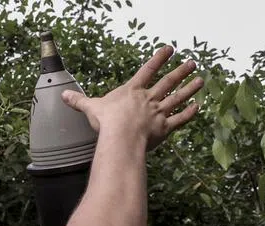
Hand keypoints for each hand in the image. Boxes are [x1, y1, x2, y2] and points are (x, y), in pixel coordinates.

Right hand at [61, 46, 202, 150]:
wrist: (121, 138)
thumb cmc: (107, 123)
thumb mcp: (91, 108)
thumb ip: (79, 101)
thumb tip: (63, 95)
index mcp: (132, 91)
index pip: (147, 70)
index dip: (159, 59)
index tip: (169, 49)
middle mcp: (148, 99)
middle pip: (167, 82)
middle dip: (180, 71)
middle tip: (191, 63)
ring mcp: (158, 113)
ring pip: (177, 98)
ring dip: (189, 88)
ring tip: (200, 80)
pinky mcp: (164, 128)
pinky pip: (179, 119)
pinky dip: (189, 113)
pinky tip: (197, 107)